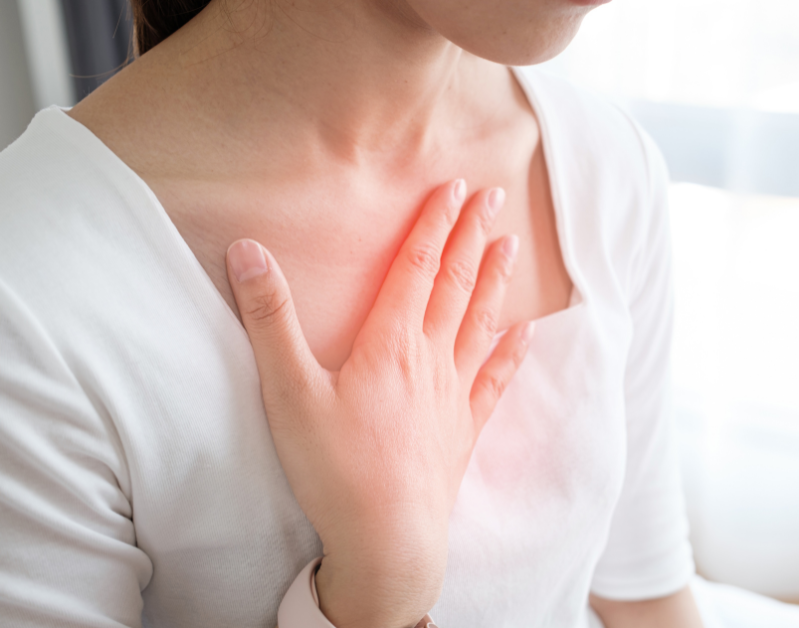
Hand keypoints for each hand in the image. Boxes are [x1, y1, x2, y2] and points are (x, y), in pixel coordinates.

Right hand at [225, 180, 533, 627]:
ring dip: (496, 280)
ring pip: (481, 323)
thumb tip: (247, 251)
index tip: (455, 186)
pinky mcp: (464, 429)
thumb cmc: (335, 468)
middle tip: (494, 197)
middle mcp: (431, 359)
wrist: (388, 538)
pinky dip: (511, 353)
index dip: (434, 223)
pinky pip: (495, 381)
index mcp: (390, 343)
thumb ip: (270, 320)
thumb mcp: (288, 392)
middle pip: (456, 284)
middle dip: (472, 236)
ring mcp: (454, 394)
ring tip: (511, 245)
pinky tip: (525, 333)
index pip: (417, 267)